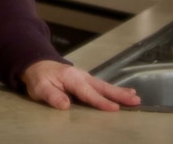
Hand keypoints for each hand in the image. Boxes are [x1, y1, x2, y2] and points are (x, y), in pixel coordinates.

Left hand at [21, 60, 140, 111]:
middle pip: (102, 87)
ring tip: (135, 97)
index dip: (101, 101)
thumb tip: (65, 105)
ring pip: (105, 85)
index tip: (115, 108)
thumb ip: (52, 96)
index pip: (87, 92)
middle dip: (118, 94)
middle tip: (135, 100)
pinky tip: (126, 93)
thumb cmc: (39, 78)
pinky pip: (102, 85)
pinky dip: (115, 89)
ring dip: (120, 92)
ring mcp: (85, 77)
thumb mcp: (40, 88)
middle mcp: (81, 76)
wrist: (37, 64)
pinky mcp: (87, 80)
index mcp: (71, 78)